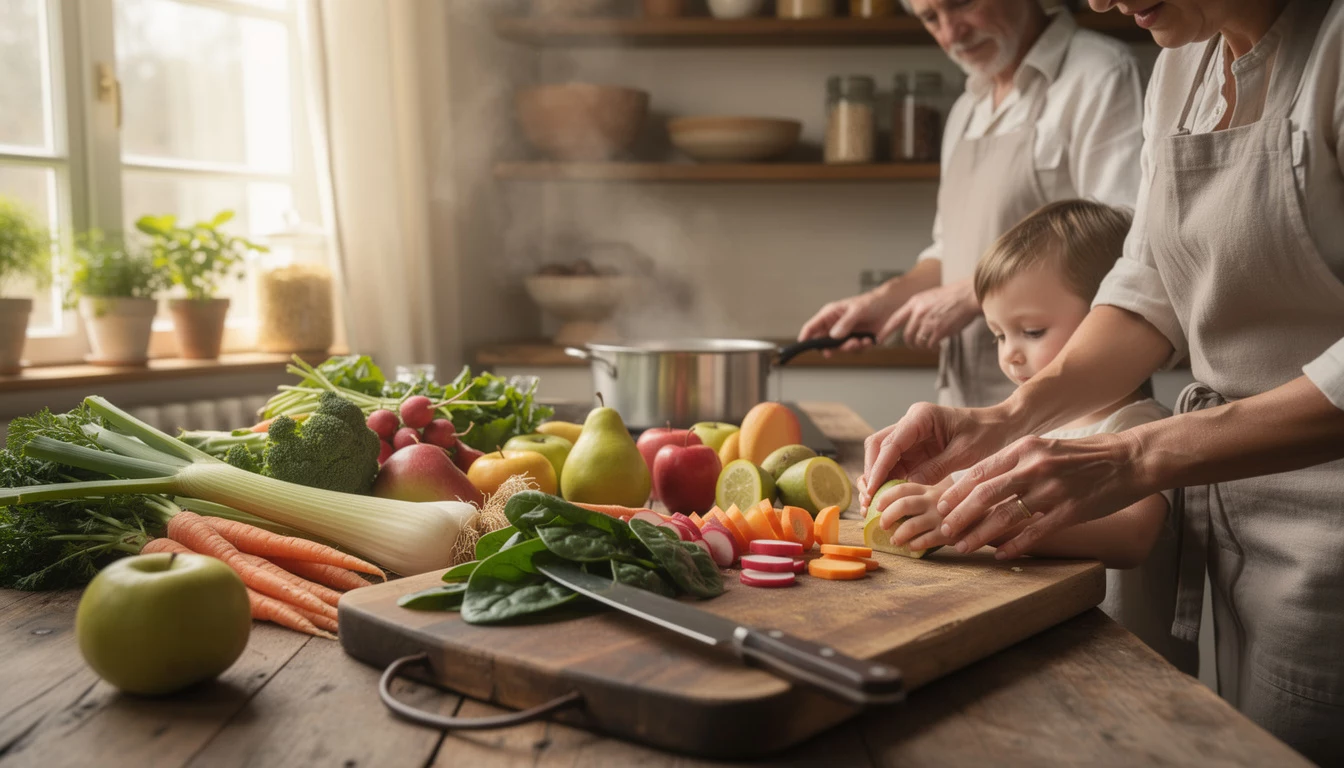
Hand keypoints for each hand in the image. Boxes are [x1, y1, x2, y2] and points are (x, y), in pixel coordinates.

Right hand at [798, 287, 903, 354]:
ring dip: (851, 347)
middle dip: (835, 348)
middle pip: (824, 344)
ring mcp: (845, 335)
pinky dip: (862, 347)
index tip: (802, 345)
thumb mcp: (857, 310)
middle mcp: (835, 327)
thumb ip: (845, 323)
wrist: (889, 307)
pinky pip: (854, 351)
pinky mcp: (856, 342)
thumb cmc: (871, 303)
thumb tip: (834, 336)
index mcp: (829, 315)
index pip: (812, 328)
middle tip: (845, 345)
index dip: (805, 337)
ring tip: (861, 341)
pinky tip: (869, 340)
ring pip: (840, 350)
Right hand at [860, 401, 1018, 508]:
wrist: (1003, 427)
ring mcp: (912, 436)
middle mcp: (911, 423)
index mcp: (921, 417)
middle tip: (869, 500)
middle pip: (878, 446)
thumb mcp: (965, 453)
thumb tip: (907, 485)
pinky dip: (888, 480)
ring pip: (882, 456)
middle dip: (871, 473)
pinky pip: (895, 464)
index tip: (872, 490)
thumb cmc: (988, 434)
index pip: (890, 443)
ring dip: (876, 478)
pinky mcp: (916, 449)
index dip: (878, 468)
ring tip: (872, 504)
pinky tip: (886, 498)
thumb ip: (936, 468)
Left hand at [872, 481, 955, 551]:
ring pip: (911, 525)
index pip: (902, 488)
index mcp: (930, 489)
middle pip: (903, 505)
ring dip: (898, 534)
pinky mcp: (948, 534)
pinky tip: (911, 547)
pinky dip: (914, 544)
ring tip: (894, 541)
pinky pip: (925, 541)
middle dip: (887, 516)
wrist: (987, 519)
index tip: (877, 506)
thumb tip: (893, 506)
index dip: (886, 497)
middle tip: (882, 525)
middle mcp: (934, 501)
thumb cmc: (960, 508)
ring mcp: (941, 517)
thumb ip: (923, 497)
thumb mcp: (942, 496)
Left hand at [888, 279, 979, 349]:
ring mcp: (928, 322)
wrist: (966, 296)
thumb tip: (910, 321)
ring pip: (917, 342)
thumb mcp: (928, 297)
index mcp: (914, 303)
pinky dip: (932, 347)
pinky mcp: (939, 331)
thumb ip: (917, 308)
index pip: (895, 319)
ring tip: (928, 343)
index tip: (879, 339)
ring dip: (922, 346)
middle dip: (910, 343)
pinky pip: (929, 345)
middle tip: (914, 345)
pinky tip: (937, 344)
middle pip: (906, 335)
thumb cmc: (950, 297)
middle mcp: (919, 312)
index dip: (885, 331)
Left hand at [936, 431, 1150, 559]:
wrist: (1129, 459)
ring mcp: (1053, 490)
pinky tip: (1001, 556)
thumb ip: (1014, 463)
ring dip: (980, 534)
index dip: (955, 492)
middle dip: (960, 516)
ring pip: (1005, 516)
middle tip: (945, 531)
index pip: (979, 472)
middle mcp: (1034, 467)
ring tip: (964, 547)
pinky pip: (1035, 532)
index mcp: (1024, 449)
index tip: (941, 507)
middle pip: (984, 494)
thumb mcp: (1043, 448)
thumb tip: (981, 483)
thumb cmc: (1082, 455)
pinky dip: (1014, 546)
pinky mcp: (1071, 511)